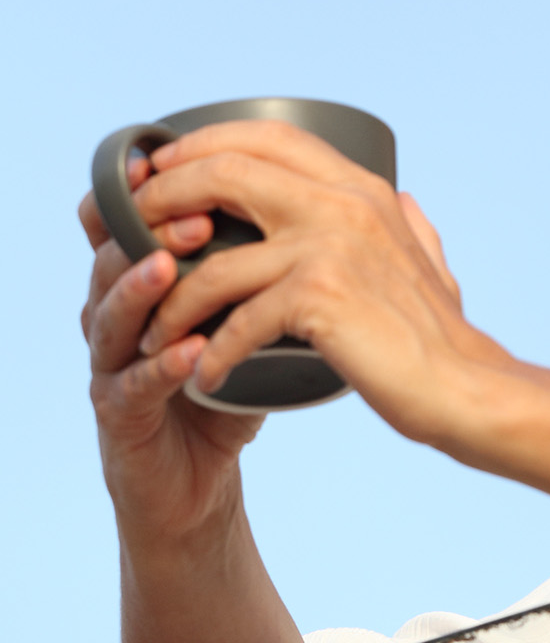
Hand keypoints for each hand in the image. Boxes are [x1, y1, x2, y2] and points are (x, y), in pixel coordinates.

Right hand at [81, 155, 261, 544]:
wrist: (200, 481)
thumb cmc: (228, 389)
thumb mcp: (251, 317)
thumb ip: (276, 262)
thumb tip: (348, 199)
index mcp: (146, 279)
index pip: (132, 218)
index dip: (155, 189)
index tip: (195, 160)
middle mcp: (118, 313)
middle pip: (114, 255)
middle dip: (153, 229)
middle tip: (199, 215)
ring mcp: (111, 364)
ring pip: (108, 314)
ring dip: (141, 287)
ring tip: (172, 266)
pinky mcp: (118, 417)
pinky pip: (131, 386)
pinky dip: (159, 367)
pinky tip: (187, 353)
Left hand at [124, 120, 503, 448]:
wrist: (466, 388)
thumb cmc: (441, 336)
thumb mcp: (431, 260)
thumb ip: (411, 225)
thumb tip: (405, 200)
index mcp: (362, 188)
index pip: (267, 135)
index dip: (202, 145)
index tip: (161, 173)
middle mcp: (345, 203)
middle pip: (224, 171)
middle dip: (163, 199)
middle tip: (131, 235)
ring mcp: (331, 246)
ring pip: (215, 257)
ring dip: (171, 300)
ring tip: (153, 333)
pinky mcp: (320, 298)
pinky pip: (236, 320)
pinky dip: (210, 354)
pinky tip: (204, 376)